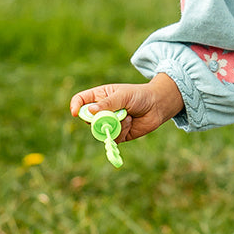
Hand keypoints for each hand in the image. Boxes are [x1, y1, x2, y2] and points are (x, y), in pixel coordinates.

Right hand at [69, 74, 183, 141]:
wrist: (157, 106)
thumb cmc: (139, 96)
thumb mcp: (122, 96)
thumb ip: (107, 104)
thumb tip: (90, 112)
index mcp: (99, 96)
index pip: (80, 101)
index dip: (75, 107)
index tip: (75, 113)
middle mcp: (102, 111)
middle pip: (88, 119)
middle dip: (98, 119)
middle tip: (111, 115)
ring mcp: (109, 123)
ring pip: (100, 130)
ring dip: (114, 125)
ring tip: (127, 116)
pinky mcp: (118, 134)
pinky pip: (113, 137)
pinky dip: (121, 131)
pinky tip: (131, 123)